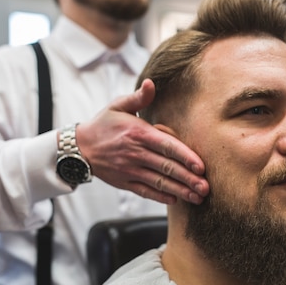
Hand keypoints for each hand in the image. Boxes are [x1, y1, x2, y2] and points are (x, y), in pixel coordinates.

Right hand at [76, 79, 208, 204]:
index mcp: (138, 133)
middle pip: (167, 167)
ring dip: (180, 191)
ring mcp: (129, 169)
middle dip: (188, 179)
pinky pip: (145, 191)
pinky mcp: (124, 182)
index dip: (185, 157)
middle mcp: (135, 153)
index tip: (201, 166)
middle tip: (206, 187)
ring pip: (159, 182)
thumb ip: (138, 98)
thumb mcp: (118, 106)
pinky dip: (160, 197)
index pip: (167, 146)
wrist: (79, 147)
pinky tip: (175, 200)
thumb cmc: (103, 124)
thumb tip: (151, 83)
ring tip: (197, 197)